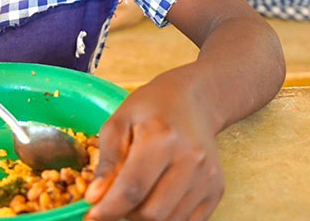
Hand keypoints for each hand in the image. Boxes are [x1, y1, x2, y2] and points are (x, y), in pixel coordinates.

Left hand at [85, 69, 223, 220]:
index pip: (132, 189)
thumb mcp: (119, 122)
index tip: (92, 216)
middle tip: (115, 201)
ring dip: (146, 218)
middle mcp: (190, 159)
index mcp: (160, 138)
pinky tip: (156, 199)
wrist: (192, 101)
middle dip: (126, 214)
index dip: (108, 210)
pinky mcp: (217, 189)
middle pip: (152, 213)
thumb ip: (107, 161)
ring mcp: (207, 176)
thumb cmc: (150, 108)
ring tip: (136, 196)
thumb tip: (95, 197)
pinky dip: (167, 219)